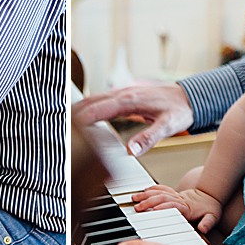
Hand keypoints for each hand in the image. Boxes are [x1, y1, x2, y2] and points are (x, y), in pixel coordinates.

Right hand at [71, 83, 193, 156]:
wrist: (188, 97)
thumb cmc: (179, 110)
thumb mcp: (167, 126)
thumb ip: (149, 138)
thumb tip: (130, 151)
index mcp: (129, 100)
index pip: (98, 108)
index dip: (81, 118)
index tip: (66, 128)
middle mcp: (123, 94)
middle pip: (90, 101)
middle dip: (72, 113)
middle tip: (56, 126)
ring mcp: (122, 93)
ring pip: (93, 99)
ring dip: (77, 109)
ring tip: (61, 122)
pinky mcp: (123, 97)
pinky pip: (100, 100)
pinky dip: (87, 108)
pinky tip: (80, 116)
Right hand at [133, 185, 223, 232]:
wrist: (210, 196)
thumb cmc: (210, 208)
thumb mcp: (213, 217)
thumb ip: (208, 222)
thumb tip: (203, 228)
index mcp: (187, 207)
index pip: (172, 205)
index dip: (163, 207)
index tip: (153, 210)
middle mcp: (179, 199)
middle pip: (161, 198)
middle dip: (148, 202)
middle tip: (137, 207)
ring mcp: (175, 195)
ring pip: (158, 192)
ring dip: (146, 195)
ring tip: (134, 198)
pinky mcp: (173, 193)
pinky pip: (160, 188)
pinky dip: (151, 189)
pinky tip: (142, 191)